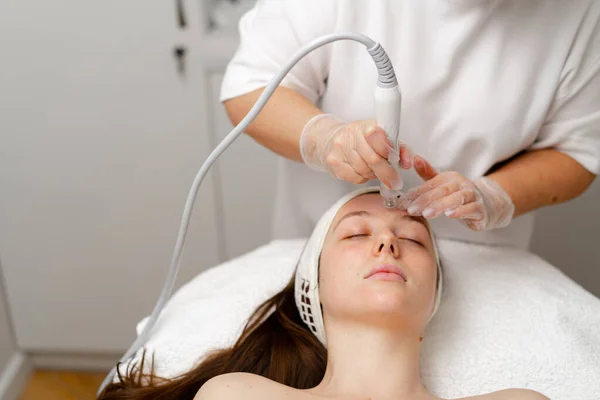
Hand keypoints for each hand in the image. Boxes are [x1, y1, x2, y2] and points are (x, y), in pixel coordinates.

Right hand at [299, 114, 410, 187]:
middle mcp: (350, 135)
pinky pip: (355, 177)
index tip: (395, 160)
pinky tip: (362, 170)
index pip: (378, 136)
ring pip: (365, 170)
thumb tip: (407, 162)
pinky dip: (363, 178)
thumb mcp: (380, 136)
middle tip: (395, 181)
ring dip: (374, 174)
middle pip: (373, 159)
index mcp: (365, 125)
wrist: (330, 138)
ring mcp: (340, 149)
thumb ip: (398, 147)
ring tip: (374, 169)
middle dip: (387, 173)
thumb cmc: (360, 139)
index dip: (388, 150)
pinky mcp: (334, 163)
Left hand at [400, 155, 514, 230]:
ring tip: (427, 213)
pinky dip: (461, 211)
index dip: (414, 194)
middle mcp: (461, 184)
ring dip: (440, 206)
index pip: (429, 186)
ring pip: (456, 199)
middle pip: (441, 191)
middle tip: (411, 209)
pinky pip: (471, 209)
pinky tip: (450, 215)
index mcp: (449, 178)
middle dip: (424, 200)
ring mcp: (472, 196)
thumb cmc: (459, 195)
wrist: (487, 205)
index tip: (401, 203)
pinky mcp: (480, 209)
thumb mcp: (443, 184)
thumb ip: (427, 173)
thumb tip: (415, 158)